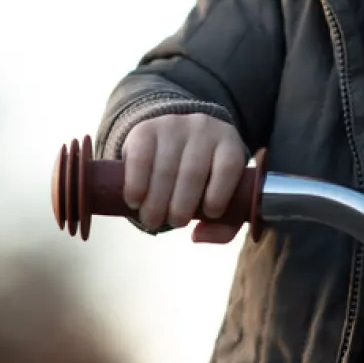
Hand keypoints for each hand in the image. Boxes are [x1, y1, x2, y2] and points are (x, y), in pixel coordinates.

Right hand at [122, 114, 248, 242]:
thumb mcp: (223, 194)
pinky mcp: (145, 129)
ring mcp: (173, 126)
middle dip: (181, 206)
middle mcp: (203, 129)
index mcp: (228, 143)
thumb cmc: (205, 177)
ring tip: (152, 220)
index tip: (208, 214)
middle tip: (174, 223)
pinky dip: (136, 184)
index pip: (228, 167)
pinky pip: (140, 158)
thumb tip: (197, 236)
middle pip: (193, 172)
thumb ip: (223, 225)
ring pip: (165, 168)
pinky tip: (135, 201)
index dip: (219, 195)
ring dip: (156, 201)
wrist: (175, 140)